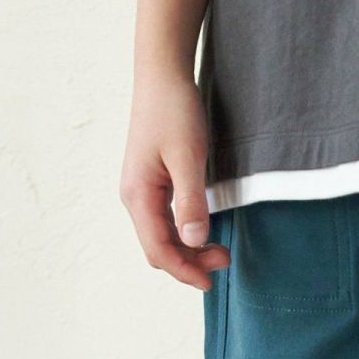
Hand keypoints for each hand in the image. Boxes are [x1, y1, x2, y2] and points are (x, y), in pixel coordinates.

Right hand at [119, 71, 229, 290]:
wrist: (162, 75)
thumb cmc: (174, 111)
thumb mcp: (188, 157)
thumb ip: (190, 201)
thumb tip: (193, 240)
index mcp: (138, 195)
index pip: (158, 249)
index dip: (184, 270)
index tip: (210, 282)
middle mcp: (134, 197)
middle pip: (158, 248)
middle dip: (188, 263)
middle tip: (224, 260)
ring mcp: (141, 191)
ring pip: (162, 237)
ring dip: (188, 250)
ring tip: (220, 250)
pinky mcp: (151, 184)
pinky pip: (165, 222)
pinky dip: (184, 235)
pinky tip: (204, 232)